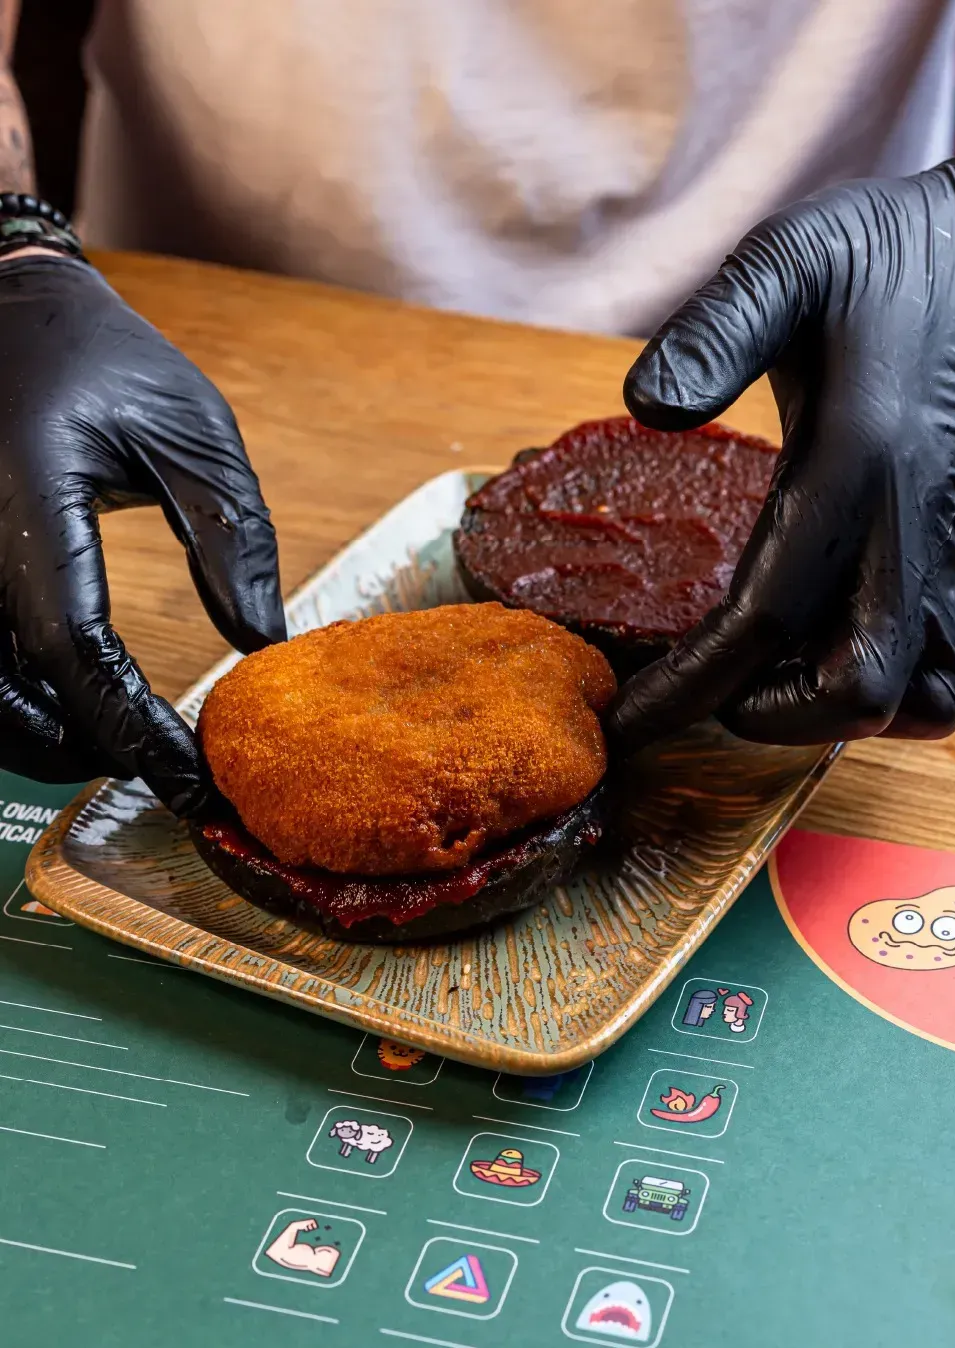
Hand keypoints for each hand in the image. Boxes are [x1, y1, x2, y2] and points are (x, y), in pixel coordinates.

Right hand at [0, 257, 284, 811]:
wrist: (8, 304)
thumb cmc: (104, 357)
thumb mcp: (191, 430)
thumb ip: (231, 538)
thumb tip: (264, 643)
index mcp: (27, 507)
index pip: (75, 652)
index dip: (133, 726)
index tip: (193, 773)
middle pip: (8, 699)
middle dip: (85, 752)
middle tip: (170, 773)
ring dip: (48, 739)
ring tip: (135, 749)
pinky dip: (27, 701)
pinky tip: (85, 706)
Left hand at [608, 157, 954, 751]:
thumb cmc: (894, 259)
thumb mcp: (790, 261)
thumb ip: (716, 330)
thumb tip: (646, 407)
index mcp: (857, 462)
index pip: (766, 616)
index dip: (691, 685)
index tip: (630, 717)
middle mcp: (915, 526)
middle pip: (862, 689)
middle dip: (772, 716)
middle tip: (710, 691)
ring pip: (927, 699)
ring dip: (845, 711)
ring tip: (773, 674)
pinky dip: (908, 691)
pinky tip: (844, 649)